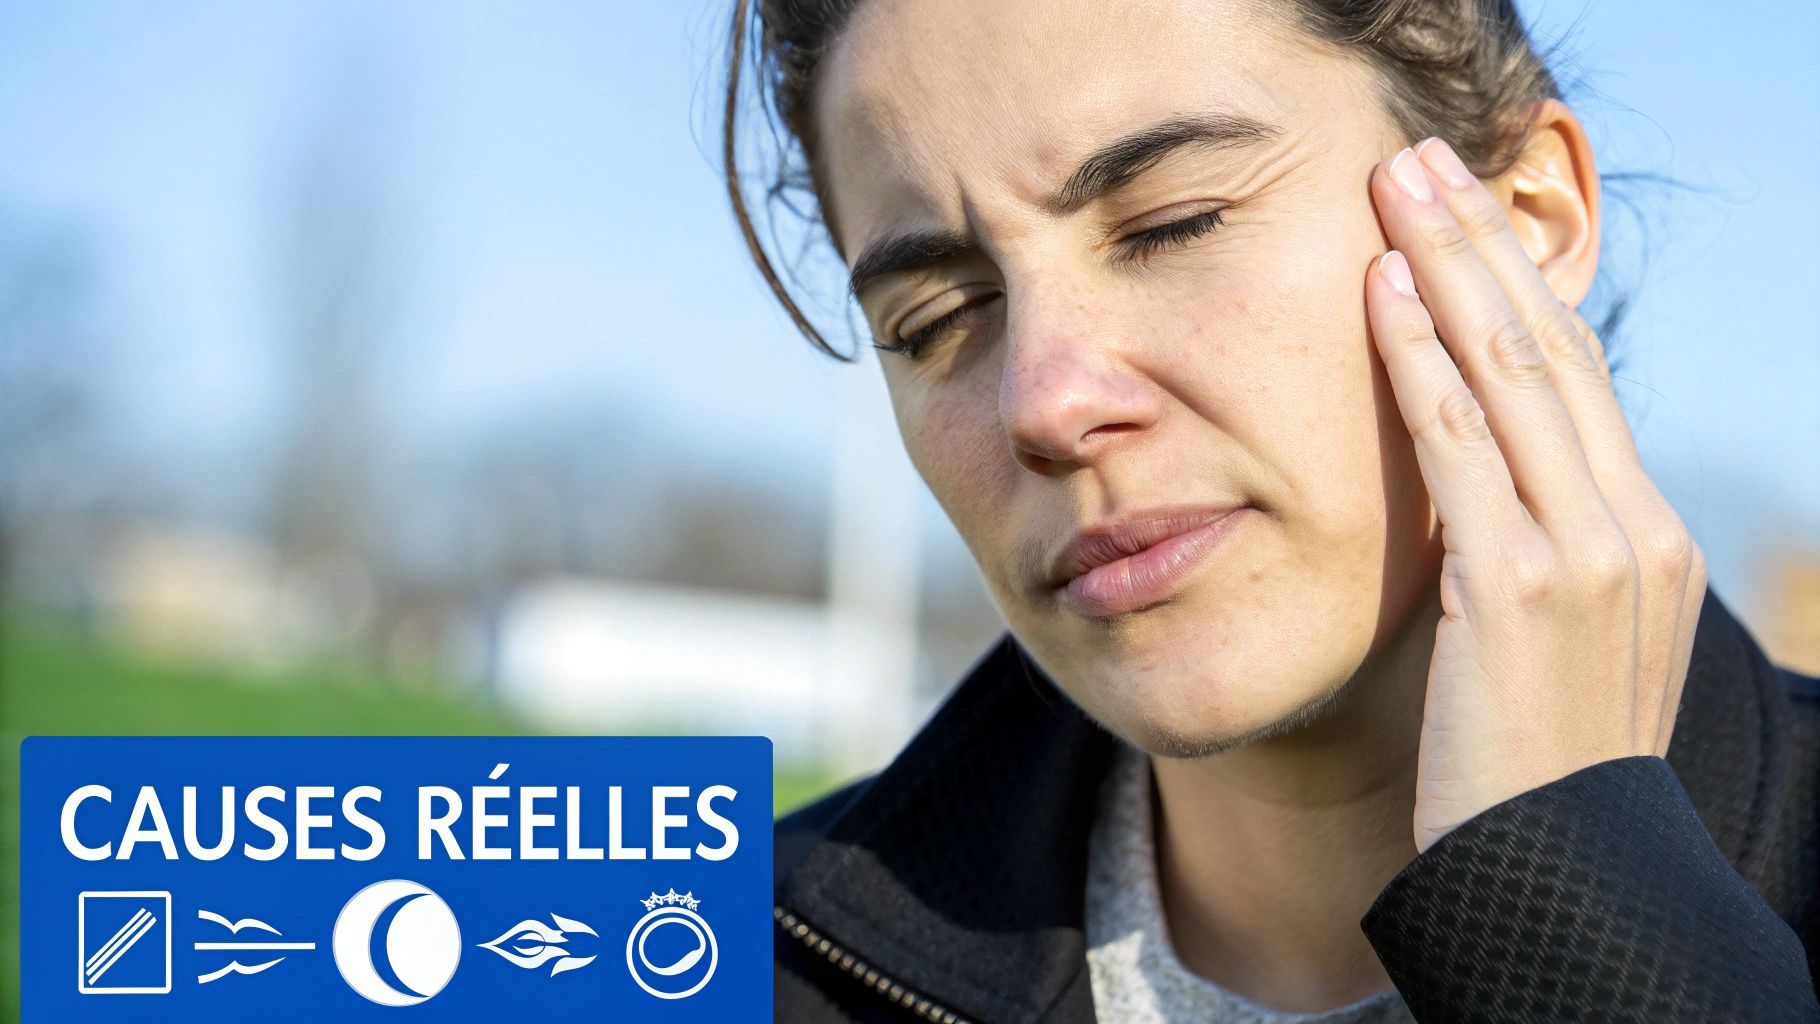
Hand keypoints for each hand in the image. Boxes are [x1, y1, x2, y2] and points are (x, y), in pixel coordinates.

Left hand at [1363, 135, 1706, 854]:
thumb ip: (1530, 558)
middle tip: (1423, 163)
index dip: (1519, 289)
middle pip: (1554, 348)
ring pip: (1513, 372)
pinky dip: (1419, 361)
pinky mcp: (1521, 589)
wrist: (1556, 879)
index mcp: (1645, 538)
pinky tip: (1379, 294)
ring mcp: (1586, 554)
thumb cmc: (1534, 771)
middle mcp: (1632, 528)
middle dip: (1483, 244)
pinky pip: (1459, 446)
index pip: (1579, 381)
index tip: (1464, 222)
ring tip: (1395, 188)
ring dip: (1448, 267)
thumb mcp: (1557, 650)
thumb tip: (1469, 491)